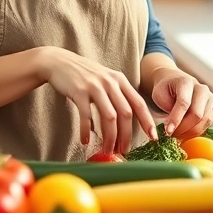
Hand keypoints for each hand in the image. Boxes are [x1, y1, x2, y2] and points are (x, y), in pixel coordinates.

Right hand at [36, 47, 157, 155]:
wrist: (59, 61)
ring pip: (109, 117)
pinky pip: (86, 116)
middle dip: (126, 135)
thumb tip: (126, 124)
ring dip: (110, 138)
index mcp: (119, 80)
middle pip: (125, 113)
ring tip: (107, 150)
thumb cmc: (84, 75)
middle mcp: (110, 82)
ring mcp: (95, 86)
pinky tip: (85, 141)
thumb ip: (117, 95)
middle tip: (124, 151)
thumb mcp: (105, 79)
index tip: (153, 136)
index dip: (147, 121)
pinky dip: (86, 131)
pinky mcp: (79, 91)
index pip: (139, 103)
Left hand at [151, 69, 212, 139]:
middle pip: (197, 114)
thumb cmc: (167, 90)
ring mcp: (210, 97)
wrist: (175, 83)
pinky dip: (198, 130)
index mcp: (186, 82)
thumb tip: (171, 128)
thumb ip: (166, 108)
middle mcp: (202, 88)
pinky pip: (209, 123)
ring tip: (178, 133)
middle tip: (172, 134)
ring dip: (191, 131)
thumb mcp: (160, 95)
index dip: (176, 119)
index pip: (184, 103)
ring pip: (205, 120)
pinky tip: (187, 131)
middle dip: (184, 128)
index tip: (168, 131)